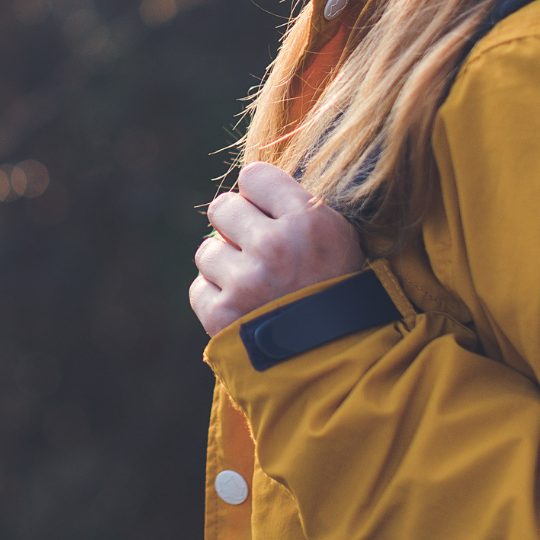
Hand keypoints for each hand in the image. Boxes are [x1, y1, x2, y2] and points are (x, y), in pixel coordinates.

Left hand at [190, 161, 361, 335]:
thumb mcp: (339, 240)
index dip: (260, 195)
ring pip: (207, 250)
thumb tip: (248, 186)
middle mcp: (273, 246)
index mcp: (309, 220)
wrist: (339, 362)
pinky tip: (245, 309)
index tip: (269, 213)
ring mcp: (245, 282)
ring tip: (256, 286)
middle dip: (236, 227)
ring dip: (226, 266)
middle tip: (260, 251)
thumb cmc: (339, 294)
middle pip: (221, 207)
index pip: (254, 176)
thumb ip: (295, 208)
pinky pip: (199, 288)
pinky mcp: (222, 315)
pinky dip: (217, 298)